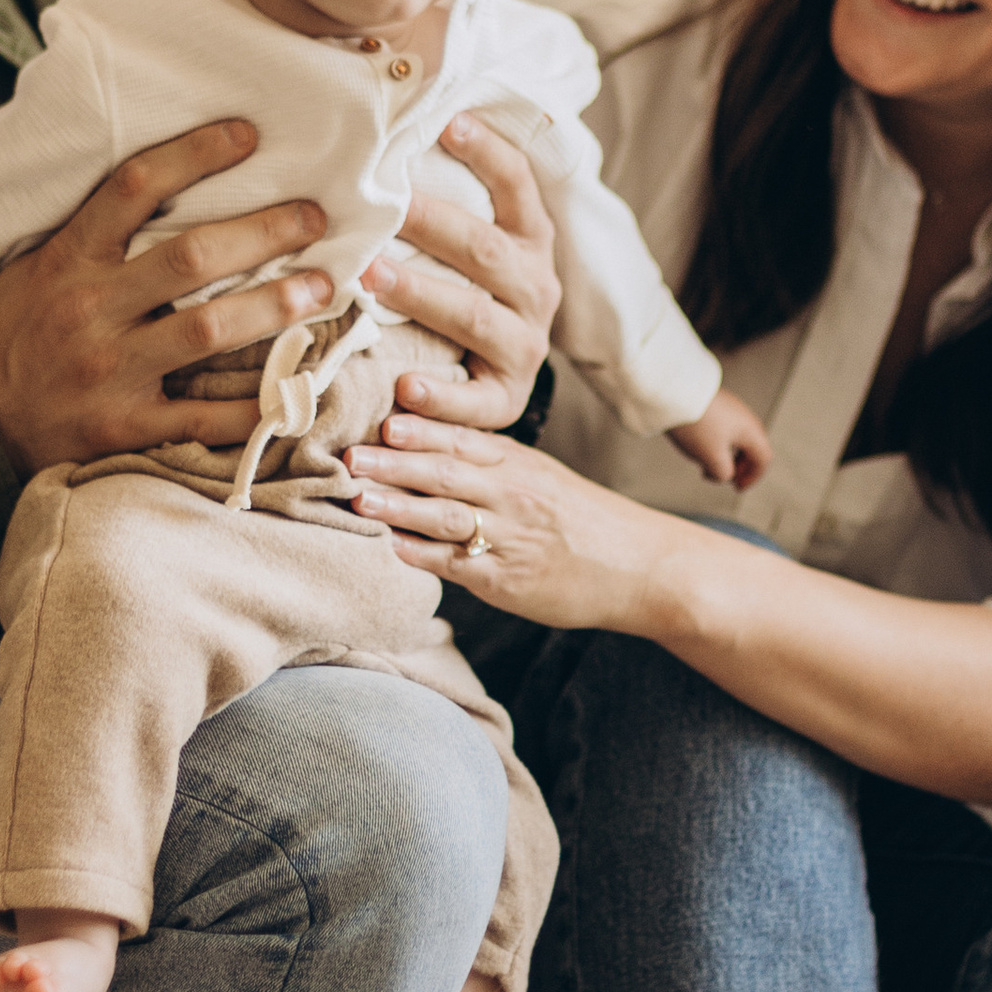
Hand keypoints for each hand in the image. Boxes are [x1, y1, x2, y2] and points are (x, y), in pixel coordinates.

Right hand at [0, 119, 333, 473]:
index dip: (195, 154)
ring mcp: (109, 370)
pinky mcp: (123, 428)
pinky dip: (253, 406)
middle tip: (315, 217)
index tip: (248, 135)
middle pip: (192, 257)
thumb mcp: (32, 268)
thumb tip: (152, 183)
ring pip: (208, 330)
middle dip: (264, 232)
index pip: (134, 187)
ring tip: (320, 289)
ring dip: (275, 306)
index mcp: (68, 259)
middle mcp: (91, 308)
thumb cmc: (9, 337)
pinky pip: (202, 417)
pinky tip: (294, 388)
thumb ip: (87, 233)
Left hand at [343, 418, 679, 638]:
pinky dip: (422, 555)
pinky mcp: (507, 580)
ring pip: (447, 516)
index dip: (423, 425)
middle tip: (350, 452)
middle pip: (446, 471)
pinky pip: (458, 565)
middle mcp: (512, 494)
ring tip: (358, 496)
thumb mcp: (543, 477)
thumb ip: (490, 462)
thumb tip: (427, 444)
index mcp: (519, 463)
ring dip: (399, 506)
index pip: (463, 438)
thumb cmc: (583, 520)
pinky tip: (390, 547)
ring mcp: (509, 538)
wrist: (640, 565)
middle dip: (395, 462)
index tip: (386, 411)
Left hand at [362, 115, 560, 432]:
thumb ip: (444, 205)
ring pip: (474, 318)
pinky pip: (475, 403)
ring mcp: (525, 345)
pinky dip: (439, 399)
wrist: (500, 379)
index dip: (488, 152)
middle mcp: (536, 288)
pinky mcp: (506, 398)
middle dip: (430, 226)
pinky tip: (402, 390)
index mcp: (530, 241)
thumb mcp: (471, 249)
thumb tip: (382, 135)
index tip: (448, 121)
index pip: (517, 185)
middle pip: (484, 250)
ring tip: (369, 279)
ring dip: (420, 296)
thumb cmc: (467, 293)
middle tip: (377, 209)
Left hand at [669, 390, 770, 490]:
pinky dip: (717, 442)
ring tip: (706, 464)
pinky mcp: (716, 403)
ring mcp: (731, 408)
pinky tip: (699, 447)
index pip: (763, 459)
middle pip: (751, 447)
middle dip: (739, 466)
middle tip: (723, 477)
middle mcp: (745, 417)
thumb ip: (724, 473)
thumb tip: (725, 474)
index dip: (753, 477)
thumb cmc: (697, 425)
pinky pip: (724, 427)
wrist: (675, 393)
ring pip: (736, 438)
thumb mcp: (712, 458)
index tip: (737, 488)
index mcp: (751, 431)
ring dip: (725, 455)